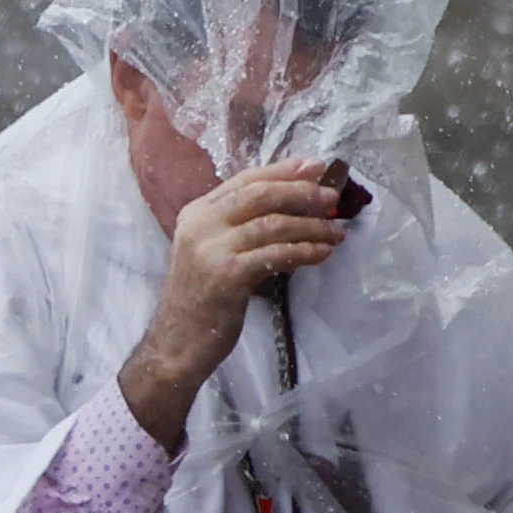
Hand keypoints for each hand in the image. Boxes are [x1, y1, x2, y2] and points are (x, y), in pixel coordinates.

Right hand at [113, 161, 350, 444]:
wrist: (176, 345)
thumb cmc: (201, 301)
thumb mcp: (210, 252)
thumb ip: (237, 226)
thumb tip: (290, 204)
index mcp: (197, 213)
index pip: (246, 180)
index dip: (284, 171)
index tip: (315, 167)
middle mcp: (201, 224)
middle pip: (261, 194)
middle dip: (302, 193)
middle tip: (332, 199)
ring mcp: (212, 249)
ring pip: (274, 224)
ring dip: (312, 227)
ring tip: (336, 233)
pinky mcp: (228, 275)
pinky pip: (277, 254)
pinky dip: (304, 252)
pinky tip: (322, 253)